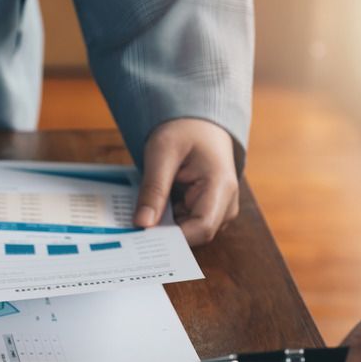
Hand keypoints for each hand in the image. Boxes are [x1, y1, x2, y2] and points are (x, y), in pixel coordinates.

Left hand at [133, 117, 240, 245]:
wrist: (198, 123)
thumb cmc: (184, 131)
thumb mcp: (162, 153)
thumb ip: (153, 189)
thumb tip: (142, 224)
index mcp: (221, 186)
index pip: (201, 228)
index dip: (172, 238)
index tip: (143, 235)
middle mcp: (226, 204)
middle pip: (195, 235)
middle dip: (165, 234)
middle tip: (135, 228)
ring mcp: (219, 210)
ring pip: (188, 234)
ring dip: (164, 228)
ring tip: (142, 215)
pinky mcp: (208, 211)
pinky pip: (185, 226)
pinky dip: (167, 222)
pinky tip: (151, 212)